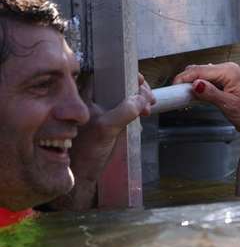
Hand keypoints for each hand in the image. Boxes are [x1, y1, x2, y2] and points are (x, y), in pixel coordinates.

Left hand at [53, 74, 155, 209]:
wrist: (83, 173)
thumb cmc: (87, 151)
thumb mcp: (106, 128)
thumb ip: (124, 111)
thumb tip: (141, 99)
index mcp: (86, 96)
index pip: (108, 73)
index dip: (126, 73)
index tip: (140, 81)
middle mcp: (94, 100)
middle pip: (120, 83)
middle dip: (138, 88)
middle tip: (149, 98)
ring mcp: (102, 110)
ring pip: (125, 95)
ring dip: (141, 98)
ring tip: (149, 108)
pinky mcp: (110, 122)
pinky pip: (127, 107)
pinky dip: (138, 108)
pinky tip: (144, 114)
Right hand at [173, 63, 239, 197]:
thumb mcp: (228, 105)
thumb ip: (211, 94)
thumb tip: (196, 84)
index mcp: (231, 72)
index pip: (200, 70)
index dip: (185, 78)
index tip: (174, 87)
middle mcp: (230, 70)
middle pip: (200, 70)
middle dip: (187, 80)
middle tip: (177, 93)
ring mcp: (228, 75)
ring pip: (202, 75)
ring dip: (192, 83)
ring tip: (184, 96)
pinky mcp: (226, 82)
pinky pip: (208, 80)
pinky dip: (200, 87)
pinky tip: (195, 95)